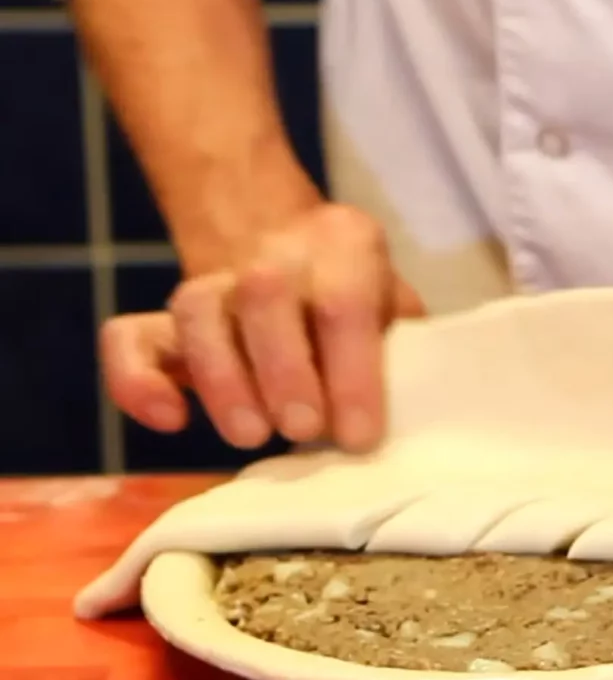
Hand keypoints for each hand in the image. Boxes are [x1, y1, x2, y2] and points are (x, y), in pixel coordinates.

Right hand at [101, 203, 424, 450]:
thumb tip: (417, 424)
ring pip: (197, 311)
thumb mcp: (398, 311)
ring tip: (251, 435)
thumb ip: (405, 354)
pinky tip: (170, 420)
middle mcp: (274, 253)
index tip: (359, 436)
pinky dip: (136, 380)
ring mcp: (213, 282)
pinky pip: (129, 337)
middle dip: (285, 370)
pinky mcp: (166, 319)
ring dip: (222, 379)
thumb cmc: (360, 302)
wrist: (289, 248)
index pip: (345, 300)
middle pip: (264, 294)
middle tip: (304, 430)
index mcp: (345, 244)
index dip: (352, 372)